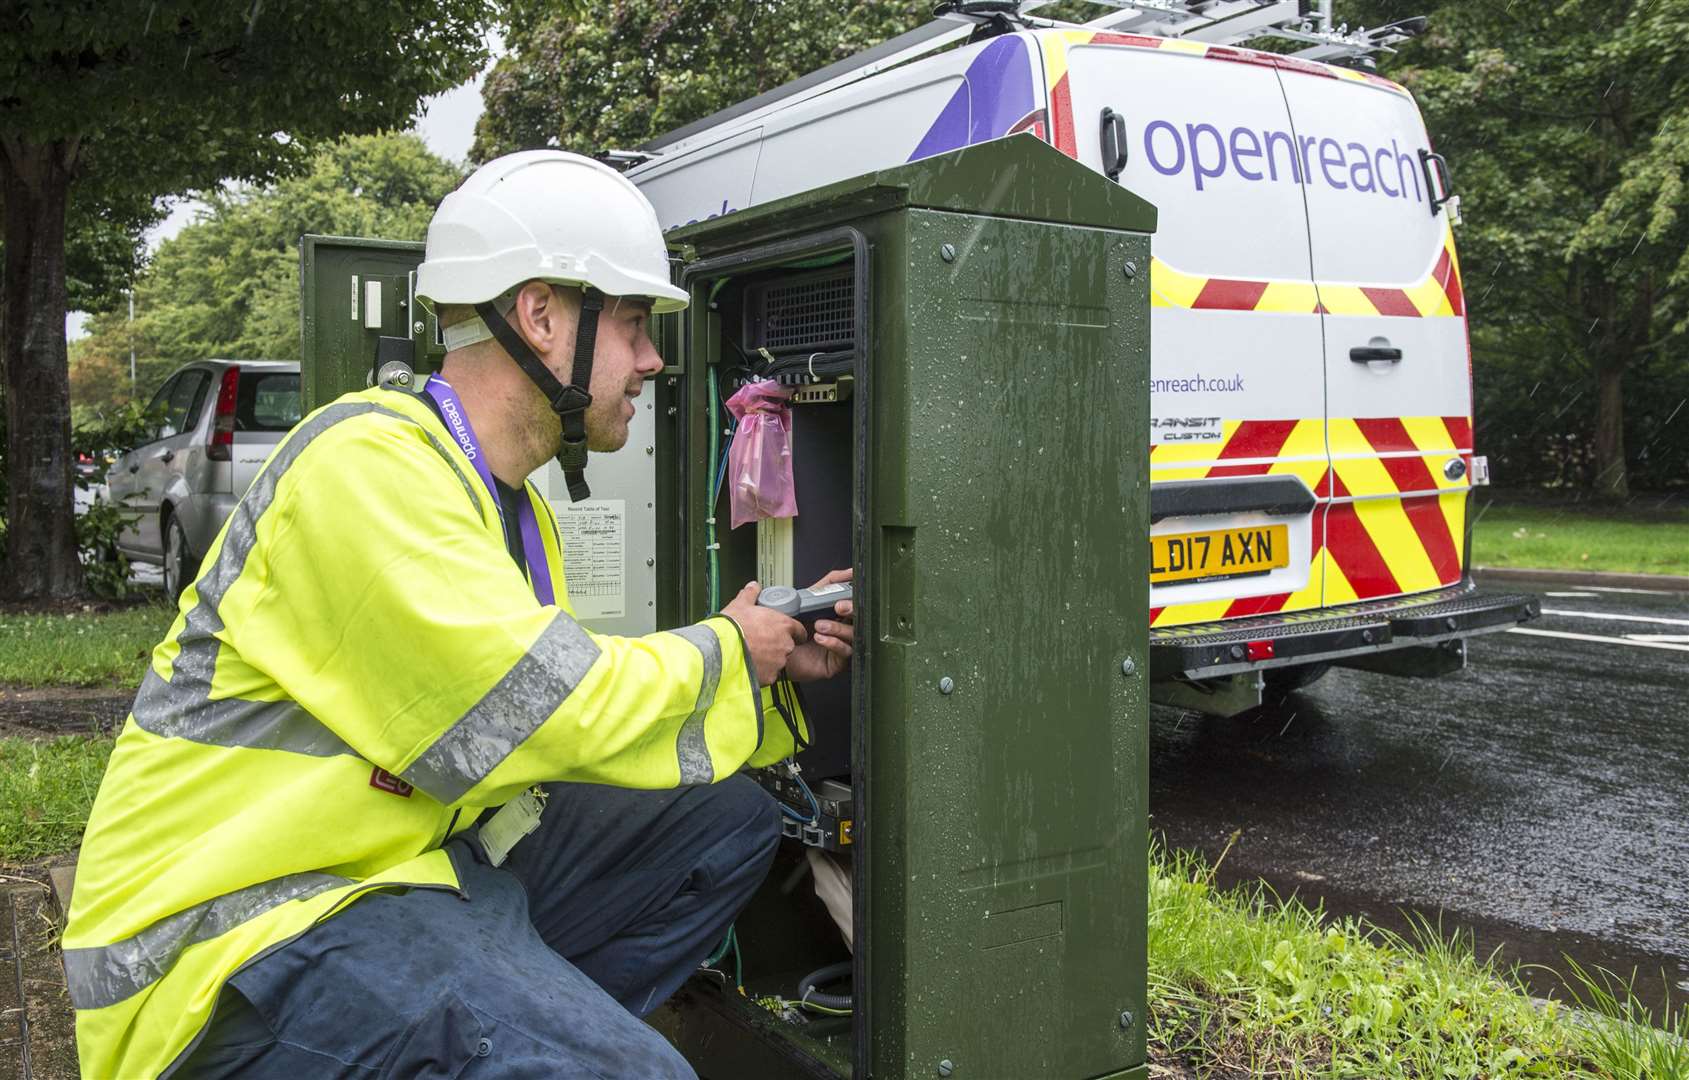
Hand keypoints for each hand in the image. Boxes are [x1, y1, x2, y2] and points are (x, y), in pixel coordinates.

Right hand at [722, 581, 805, 686]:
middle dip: (777, 645)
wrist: (721, 650)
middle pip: (787, 646)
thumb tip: (753, 586)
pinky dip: (762, 671)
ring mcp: (778, 661)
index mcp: (782, 625)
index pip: (799, 630)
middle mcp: (785, 644)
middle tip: (761, 643)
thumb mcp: (740, 605)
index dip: (792, 632)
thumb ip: (750, 594)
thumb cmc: (732, 628)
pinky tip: (749, 665)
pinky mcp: (770, 676)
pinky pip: (769, 674)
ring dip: (769, 659)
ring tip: (753, 654)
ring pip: (778, 661)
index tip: (784, 633)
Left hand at [784, 568, 854, 683]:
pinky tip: (820, 638)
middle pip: (861, 618)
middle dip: (852, 610)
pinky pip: (845, 652)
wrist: (775, 649)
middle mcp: (843, 629)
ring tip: (820, 625)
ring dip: (837, 628)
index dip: (855, 597)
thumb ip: (829, 583)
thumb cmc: (791, 626)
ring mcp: (842, 645)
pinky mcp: (837, 662)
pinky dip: (834, 643)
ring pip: (854, 635)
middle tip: (839, 607)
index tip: (851, 590)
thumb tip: (849, 572)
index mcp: (840, 613)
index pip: (856, 603)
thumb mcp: (809, 598)